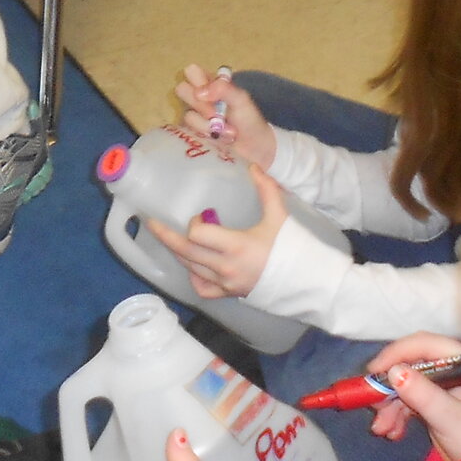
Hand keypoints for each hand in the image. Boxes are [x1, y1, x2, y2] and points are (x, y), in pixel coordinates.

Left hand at [145, 163, 286, 298]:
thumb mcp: (280, 216)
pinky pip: (202, 288)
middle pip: (185, 252)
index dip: (194, 223)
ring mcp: (226, 283)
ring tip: (169, 238)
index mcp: (236, 246)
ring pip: (190, 268)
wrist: (309, 283)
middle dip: (165, 236)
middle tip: (151, 223)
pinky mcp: (229, 294)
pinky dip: (194, 276)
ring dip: (178, 252)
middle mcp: (225, 267)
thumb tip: (253, 166)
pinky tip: (194, 265)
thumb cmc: (294, 248)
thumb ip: (266, 190)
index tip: (202, 215)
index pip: (198, 235)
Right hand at [173, 63, 273, 166]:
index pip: (191, 71)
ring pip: (188, 114)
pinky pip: (188, 131)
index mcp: (211, 84)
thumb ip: (223, 89)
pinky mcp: (194, 133)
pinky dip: (206, 134)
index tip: (211, 92)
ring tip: (227, 130)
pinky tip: (219, 138)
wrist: (255, 147)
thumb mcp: (241, 99)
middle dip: (200, 104)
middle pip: (181, 89)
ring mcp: (196, 116)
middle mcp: (200, 97)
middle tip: (217, 112)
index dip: (197, 80)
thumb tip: (198, 92)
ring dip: (208, 124)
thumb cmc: (249, 119)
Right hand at [364, 333, 460, 460]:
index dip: (397, 353)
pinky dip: (396, 414)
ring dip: (389, 405)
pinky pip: (408, 400)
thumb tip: (394, 372)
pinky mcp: (434, 401)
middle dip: (390, 387)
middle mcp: (452, 369)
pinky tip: (392, 432)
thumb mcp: (449, 418)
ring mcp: (442, 385)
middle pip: (411, 364)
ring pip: (405, 384)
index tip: (374, 371)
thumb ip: (424, 395)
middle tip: (374, 406)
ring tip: (381, 429)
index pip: (426, 345)